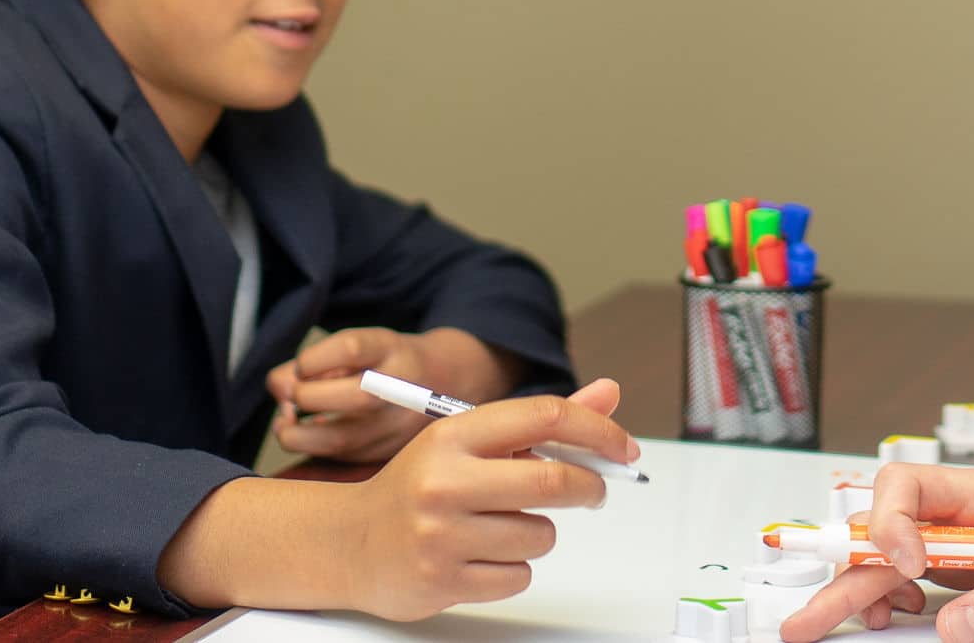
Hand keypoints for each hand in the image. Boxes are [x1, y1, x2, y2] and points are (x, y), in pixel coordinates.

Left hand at [268, 326, 524, 462]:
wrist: (449, 382)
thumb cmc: (388, 362)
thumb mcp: (361, 346)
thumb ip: (312, 363)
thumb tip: (278, 387)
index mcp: (395, 351)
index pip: (353, 348)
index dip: (314, 358)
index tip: (304, 364)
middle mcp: (403, 389)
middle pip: (354, 397)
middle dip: (307, 397)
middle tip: (294, 396)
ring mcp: (398, 426)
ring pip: (340, 440)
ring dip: (297, 434)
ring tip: (287, 423)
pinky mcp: (387, 454)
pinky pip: (339, 459)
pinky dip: (313, 449)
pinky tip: (310, 434)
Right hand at [345, 377, 638, 619]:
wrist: (350, 543)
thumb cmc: (422, 486)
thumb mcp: (472, 442)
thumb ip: (541, 422)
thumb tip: (608, 392)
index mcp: (453, 435)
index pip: (544, 416)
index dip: (597, 429)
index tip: (623, 447)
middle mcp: (444, 482)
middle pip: (554, 480)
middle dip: (589, 487)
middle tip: (592, 490)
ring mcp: (441, 535)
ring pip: (541, 535)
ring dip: (538, 532)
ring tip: (502, 526)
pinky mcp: (443, 581)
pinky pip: (520, 576)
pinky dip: (515, 568)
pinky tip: (482, 555)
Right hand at [780, 463, 973, 642]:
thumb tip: (957, 628)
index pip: (908, 485)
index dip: (891, 522)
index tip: (907, 565)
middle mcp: (961, 512)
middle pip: (883, 532)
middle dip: (843, 573)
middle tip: (808, 619)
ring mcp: (959, 539)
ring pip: (888, 558)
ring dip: (858, 589)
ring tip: (831, 625)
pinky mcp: (965, 564)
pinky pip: (912, 577)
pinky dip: (891, 598)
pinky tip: (893, 617)